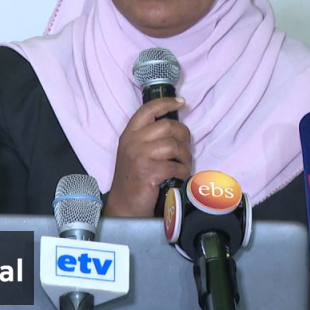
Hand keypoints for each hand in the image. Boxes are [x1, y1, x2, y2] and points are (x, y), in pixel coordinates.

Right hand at [104, 97, 191, 216]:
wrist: (124, 207)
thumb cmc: (132, 180)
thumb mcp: (133, 152)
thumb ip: (147, 138)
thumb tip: (174, 128)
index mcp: (129, 134)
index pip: (148, 109)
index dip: (167, 102)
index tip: (181, 102)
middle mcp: (133, 142)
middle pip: (168, 126)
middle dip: (183, 135)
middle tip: (186, 147)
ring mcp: (140, 156)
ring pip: (174, 145)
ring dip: (185, 156)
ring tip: (185, 164)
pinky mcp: (149, 172)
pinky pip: (175, 166)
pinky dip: (183, 171)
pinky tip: (181, 176)